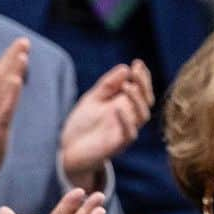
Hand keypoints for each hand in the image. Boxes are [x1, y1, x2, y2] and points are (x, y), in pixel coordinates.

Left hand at [59, 60, 153, 189]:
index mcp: (124, 106)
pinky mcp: (117, 146)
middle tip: (137, 71)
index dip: (142, 77)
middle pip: (146, 101)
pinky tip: (118, 108)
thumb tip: (125, 68)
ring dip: (137, 100)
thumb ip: (108, 85)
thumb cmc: (82, 125)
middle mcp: (128, 118)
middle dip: (144, 85)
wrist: (67, 150)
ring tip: (127, 86)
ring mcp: (124, 132)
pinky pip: (129, 134)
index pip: (141, 90)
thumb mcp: (93, 99)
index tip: (138, 63)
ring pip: (142, 116)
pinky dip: (126, 120)